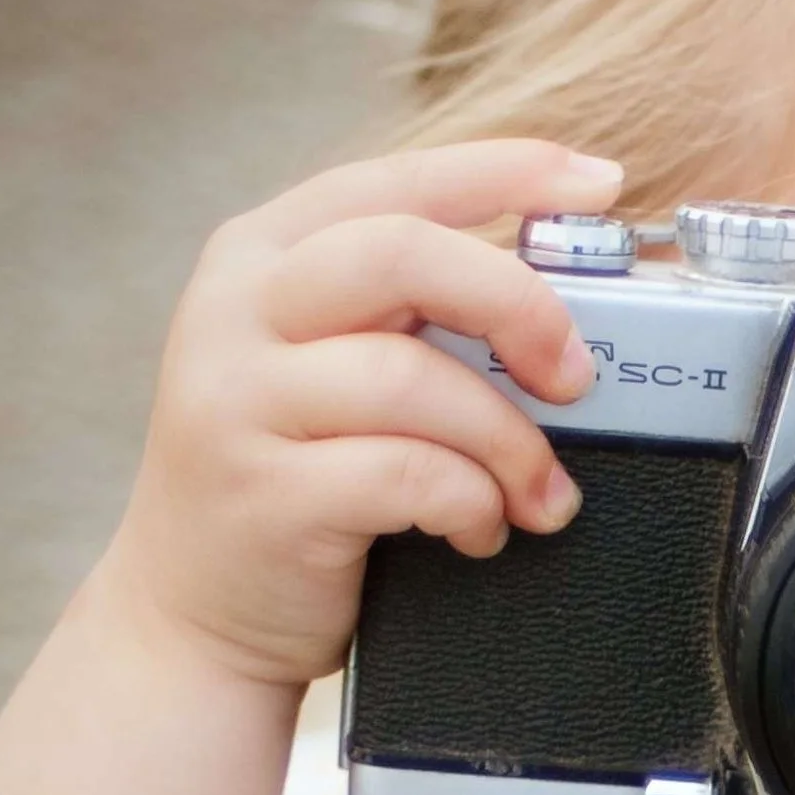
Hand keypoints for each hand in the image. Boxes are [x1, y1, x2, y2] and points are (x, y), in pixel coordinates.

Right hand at [99, 136, 626, 696]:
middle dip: (516, 306)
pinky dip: (470, 504)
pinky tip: (476, 531)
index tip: (600, 186)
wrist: (194, 621)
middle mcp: (237, 308)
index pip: (398, 183)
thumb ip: (412, 318)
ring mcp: (238, 399)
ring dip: (507, 442)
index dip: (509, 173)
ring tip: (535, 495)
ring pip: (412, 377)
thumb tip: (567, 312)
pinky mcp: (262, 492)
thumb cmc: (293, 485)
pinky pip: (407, 476)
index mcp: (264, 251)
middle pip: (403, 254)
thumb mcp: (334, 370)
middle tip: (576, 378)